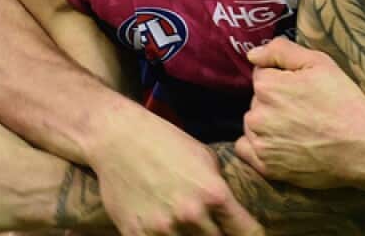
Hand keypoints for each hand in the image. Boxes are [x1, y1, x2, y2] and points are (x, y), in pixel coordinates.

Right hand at [89, 112, 262, 235]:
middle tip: (210, 227)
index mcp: (214, 194)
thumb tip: (233, 216)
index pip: (248, 233)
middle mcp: (191, 215)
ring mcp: (163, 229)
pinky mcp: (137, 235)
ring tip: (186, 227)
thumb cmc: (164, 142)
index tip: (245, 235)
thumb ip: (220, 191)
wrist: (117, 138)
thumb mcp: (205, 158)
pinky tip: (164, 230)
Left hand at [234, 38, 364, 189]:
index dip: (282, 80)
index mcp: (267, 86)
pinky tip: (280, 145)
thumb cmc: (344, 102)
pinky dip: (259, 146)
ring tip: (298, 130)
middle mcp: (257, 114)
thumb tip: (252, 55)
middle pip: (257, 100)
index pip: (261, 75)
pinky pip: (246, 150)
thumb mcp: (319, 63)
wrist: (364, 147)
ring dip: (267, 124)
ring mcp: (261, 142)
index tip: (302, 90)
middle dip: (275, 102)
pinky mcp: (266, 166)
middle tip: (304, 111)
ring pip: (253, 124)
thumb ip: (281, 51)